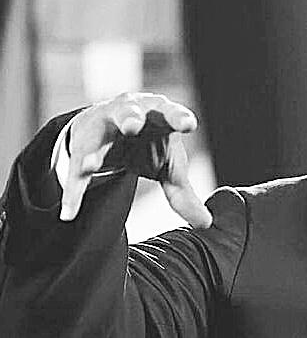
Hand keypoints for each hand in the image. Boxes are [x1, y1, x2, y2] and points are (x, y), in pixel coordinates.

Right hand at [59, 92, 212, 228]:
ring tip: (89, 165)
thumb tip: (206, 224)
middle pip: (129, 112)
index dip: (179, 117)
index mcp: (158, 115)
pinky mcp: (82, 146)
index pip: (171, 113)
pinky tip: (70, 212)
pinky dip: (74, 192)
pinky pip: (77, 171)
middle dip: (130, 118)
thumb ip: (184, 194)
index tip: (189, 124)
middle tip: (133, 126)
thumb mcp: (169, 166)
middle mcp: (129, 114)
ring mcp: (102, 128)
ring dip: (93, 150)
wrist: (108, 126)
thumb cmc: (150, 142)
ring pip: (96, 137)